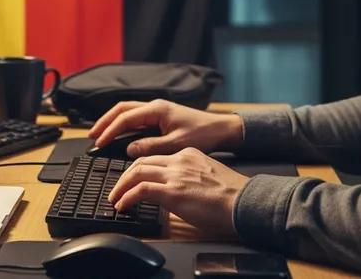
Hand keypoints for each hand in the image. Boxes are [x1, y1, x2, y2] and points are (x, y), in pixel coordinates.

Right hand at [88, 99, 243, 157]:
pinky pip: (136, 118)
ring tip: (100, 134)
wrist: (220, 129)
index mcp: (156, 109)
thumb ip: (151, 146)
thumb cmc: (202, 134)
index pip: (125, 117)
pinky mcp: (160, 117)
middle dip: (105, 122)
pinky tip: (119, 135)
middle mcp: (154, 106)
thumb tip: (128, 149)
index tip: (99, 142)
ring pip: (127, 112)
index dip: (110, 130)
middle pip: (121, 109)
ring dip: (113, 122)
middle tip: (92, 136)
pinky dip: (124, 124)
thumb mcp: (176, 144)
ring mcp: (157, 110)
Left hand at [108, 147, 249, 234]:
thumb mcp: (208, 176)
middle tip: (118, 189)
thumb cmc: (232, 196)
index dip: (140, 169)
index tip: (133, 179)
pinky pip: (140, 191)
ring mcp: (175, 175)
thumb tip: (176, 190)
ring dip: (121, 186)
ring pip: (136, 173)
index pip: (156, 158)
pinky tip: (123, 205)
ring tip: (115, 198)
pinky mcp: (173, 192)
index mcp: (189, 154)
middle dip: (125, 176)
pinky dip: (127, 197)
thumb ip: (189, 176)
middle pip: (141, 162)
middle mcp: (180, 160)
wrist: (244, 202)